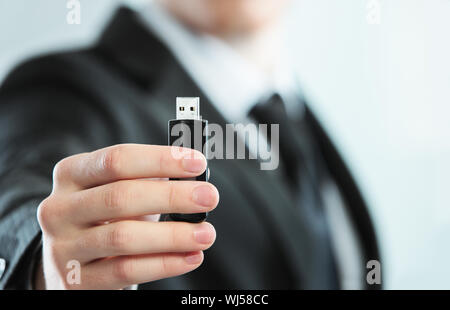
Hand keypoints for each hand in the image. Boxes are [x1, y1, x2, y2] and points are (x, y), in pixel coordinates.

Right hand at [35, 144, 218, 288]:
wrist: (75, 259)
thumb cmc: (108, 215)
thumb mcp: (120, 188)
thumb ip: (151, 177)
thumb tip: (194, 174)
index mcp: (71, 174)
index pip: (117, 160)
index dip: (160, 160)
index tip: (197, 163)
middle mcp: (60, 208)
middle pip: (121, 197)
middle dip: (172, 196)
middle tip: (209, 197)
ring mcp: (64, 246)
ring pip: (123, 237)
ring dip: (173, 235)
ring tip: (205, 234)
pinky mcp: (77, 280)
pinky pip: (126, 271)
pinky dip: (164, 264)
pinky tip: (190, 257)